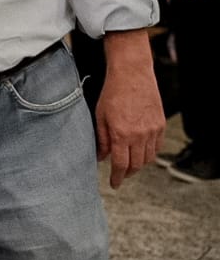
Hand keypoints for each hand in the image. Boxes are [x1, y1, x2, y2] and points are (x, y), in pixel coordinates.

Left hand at [96, 29, 165, 188]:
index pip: (121, 165)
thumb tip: (99, 158)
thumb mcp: (99, 116)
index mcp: (121, 134)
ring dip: (139, 164)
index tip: (114, 184)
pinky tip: (141, 152)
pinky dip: (149, 153)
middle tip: (121, 175)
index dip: (117, 177)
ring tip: (129, 164)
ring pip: (148, 158)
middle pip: (136, 165)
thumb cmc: (112, 93)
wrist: (132, 75)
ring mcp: (152, 130)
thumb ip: (100, 139)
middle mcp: (139, 135)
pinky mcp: (160, 125)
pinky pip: (157, 147)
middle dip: (128, 173)